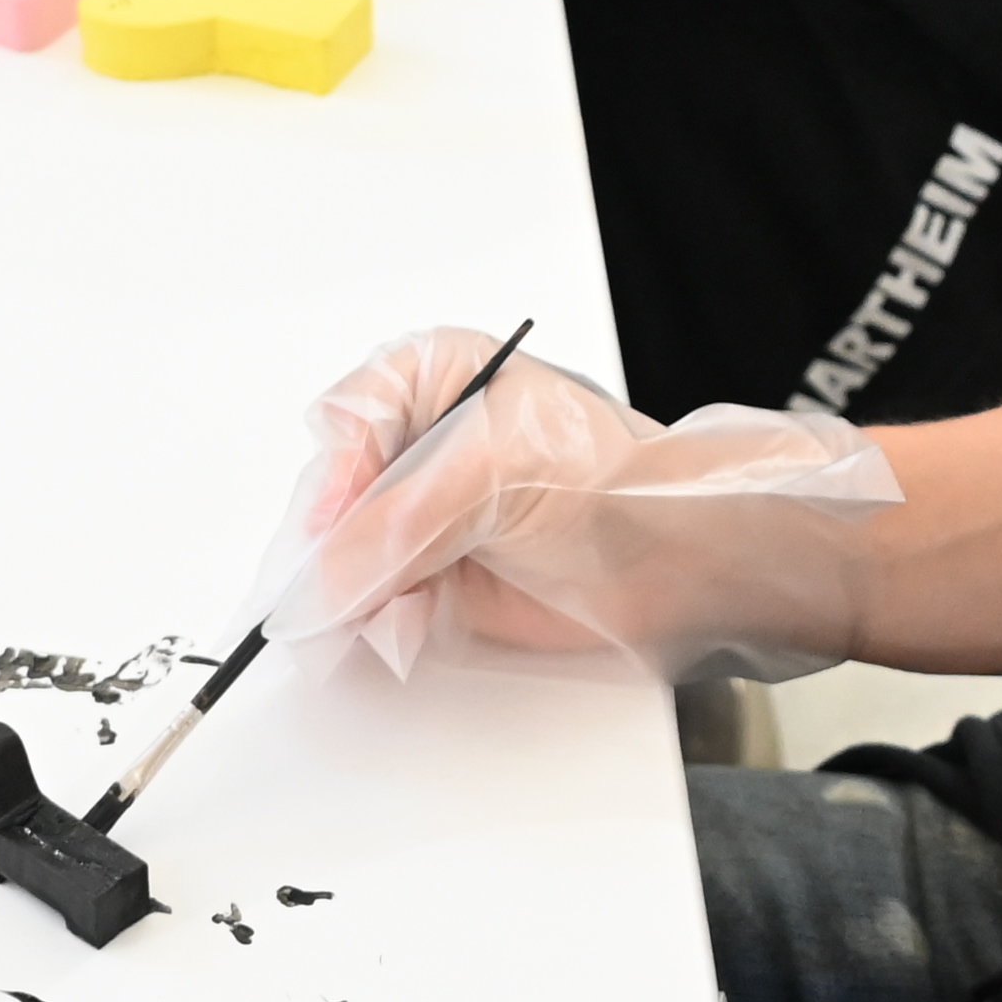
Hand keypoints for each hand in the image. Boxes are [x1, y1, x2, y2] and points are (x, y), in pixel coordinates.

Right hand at [250, 325, 898, 683]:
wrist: (675, 556)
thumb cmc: (611, 480)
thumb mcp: (491, 472)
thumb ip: (400, 521)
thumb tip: (326, 574)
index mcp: (430, 381)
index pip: (344, 421)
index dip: (335, 475)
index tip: (337, 524)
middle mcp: (418, 447)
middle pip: (333, 496)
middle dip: (335, 542)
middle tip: (340, 582)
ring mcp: (423, 518)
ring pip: (344, 558)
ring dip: (353, 589)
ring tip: (392, 600)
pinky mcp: (435, 580)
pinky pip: (374, 605)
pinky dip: (380, 620)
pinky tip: (411, 619)